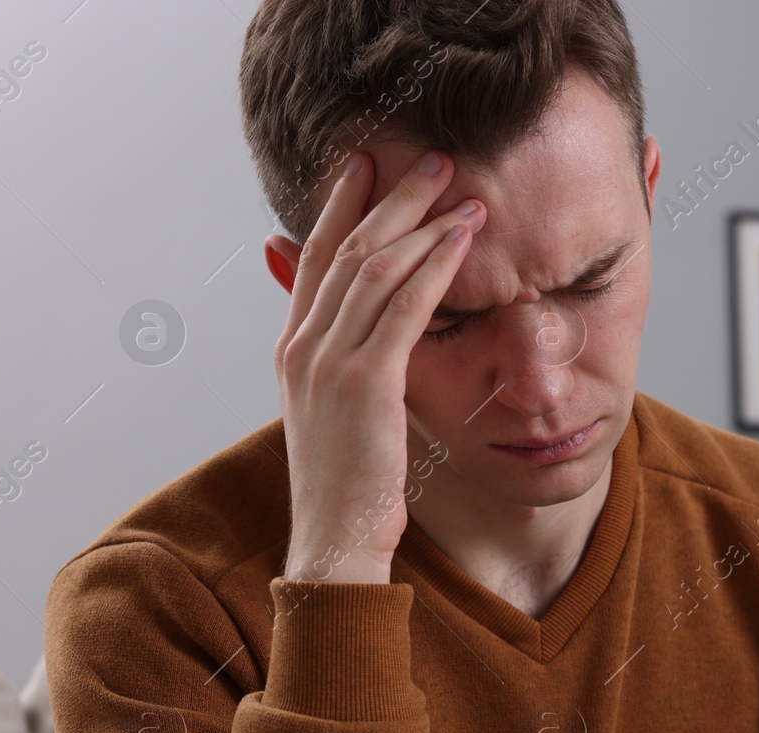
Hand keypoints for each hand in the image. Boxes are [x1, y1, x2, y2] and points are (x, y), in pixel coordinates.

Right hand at [272, 149, 485, 583]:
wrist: (335, 545)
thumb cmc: (349, 490)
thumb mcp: (339, 419)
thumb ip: (347, 371)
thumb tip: (367, 347)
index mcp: (295, 351)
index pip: (316, 260)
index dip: (341, 208)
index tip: (368, 166)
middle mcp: (304, 347)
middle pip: (347, 250)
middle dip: (390, 199)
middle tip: (431, 161)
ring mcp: (330, 363)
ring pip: (376, 268)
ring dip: (423, 222)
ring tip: (460, 189)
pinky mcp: (366, 383)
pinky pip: (405, 307)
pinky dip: (435, 265)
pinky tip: (463, 238)